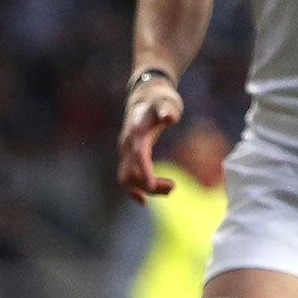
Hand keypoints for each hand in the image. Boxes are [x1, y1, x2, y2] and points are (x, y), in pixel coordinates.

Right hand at [115, 75, 183, 201]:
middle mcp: (126, 144)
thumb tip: (170, 116)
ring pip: (127, 178)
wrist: (143, 97)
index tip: (152, 186)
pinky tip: (144, 200)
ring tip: (170, 188)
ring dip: (145, 188)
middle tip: (173, 186)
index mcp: (135, 131)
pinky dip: (133, 190)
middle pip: (131, 172)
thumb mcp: (165, 101)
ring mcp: (124, 151)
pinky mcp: (127, 157)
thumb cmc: (158, 100)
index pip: (137, 155)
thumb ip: (166, 109)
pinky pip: (126, 178)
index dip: (144, 171)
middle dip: (149, 184)